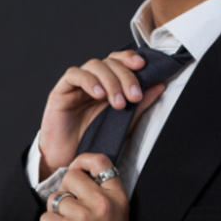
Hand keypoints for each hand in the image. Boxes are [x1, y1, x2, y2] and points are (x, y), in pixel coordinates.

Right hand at [38, 50, 164, 179]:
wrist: (71, 162)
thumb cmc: (95, 142)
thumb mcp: (124, 123)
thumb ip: (141, 104)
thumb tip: (159, 85)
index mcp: (107, 84)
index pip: (118, 60)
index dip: (129, 58)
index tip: (143, 66)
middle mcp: (93, 80)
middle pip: (109, 62)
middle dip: (125, 77)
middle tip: (133, 97)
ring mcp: (76, 84)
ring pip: (94, 65)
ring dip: (110, 81)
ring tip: (118, 103)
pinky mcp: (60, 91)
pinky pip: (74, 75)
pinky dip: (89, 81)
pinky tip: (98, 95)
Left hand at [40, 153, 128, 220]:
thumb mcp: (117, 214)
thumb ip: (103, 192)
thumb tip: (79, 169)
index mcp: (117, 198)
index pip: (101, 162)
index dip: (84, 160)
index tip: (78, 167)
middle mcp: (101, 204)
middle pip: (71, 176)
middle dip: (66, 189)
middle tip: (73, 209)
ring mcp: (81, 216)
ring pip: (55, 197)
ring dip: (57, 212)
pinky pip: (46, 216)